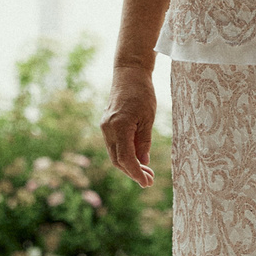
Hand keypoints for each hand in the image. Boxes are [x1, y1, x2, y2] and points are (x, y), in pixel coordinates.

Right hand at [100, 65, 158, 188]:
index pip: (126, 159)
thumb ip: (144, 142)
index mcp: (119, 127)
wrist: (129, 73)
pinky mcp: (107, 124)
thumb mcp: (148, 119)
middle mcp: (108, 129)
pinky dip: (125, 154)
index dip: (136, 173)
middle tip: (150, 180)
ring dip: (129, 165)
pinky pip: (114, 145)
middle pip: (117, 160)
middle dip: (133, 172)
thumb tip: (144, 162)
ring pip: (115, 154)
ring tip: (147, 171)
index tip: (147, 183)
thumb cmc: (142, 93)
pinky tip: (138, 157)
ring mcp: (105, 127)